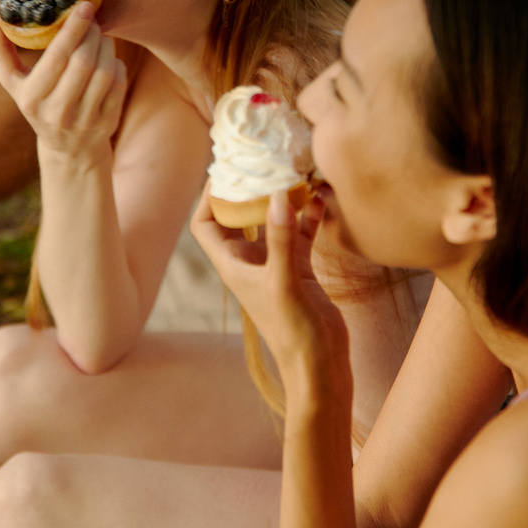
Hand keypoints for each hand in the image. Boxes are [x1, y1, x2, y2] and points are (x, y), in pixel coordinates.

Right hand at [0, 2, 126, 168]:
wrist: (68, 148)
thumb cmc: (37, 102)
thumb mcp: (13, 81)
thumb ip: (0, 46)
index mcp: (32, 98)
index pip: (58, 57)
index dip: (74, 28)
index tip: (84, 6)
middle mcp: (58, 112)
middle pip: (84, 62)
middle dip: (93, 34)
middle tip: (93, 20)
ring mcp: (85, 120)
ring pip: (105, 71)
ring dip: (107, 46)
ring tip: (100, 38)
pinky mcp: (108, 122)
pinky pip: (118, 83)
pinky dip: (116, 64)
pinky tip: (108, 59)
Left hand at [191, 183, 347, 377]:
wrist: (321, 367)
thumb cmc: (294, 334)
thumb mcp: (285, 283)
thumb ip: (281, 240)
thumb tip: (277, 197)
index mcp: (233, 266)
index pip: (206, 224)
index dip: (209, 197)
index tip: (227, 169)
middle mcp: (250, 263)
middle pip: (238, 217)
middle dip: (248, 190)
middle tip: (262, 159)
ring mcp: (275, 265)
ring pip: (272, 222)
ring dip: (281, 200)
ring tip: (294, 172)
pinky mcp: (300, 270)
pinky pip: (300, 234)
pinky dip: (308, 217)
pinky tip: (321, 198)